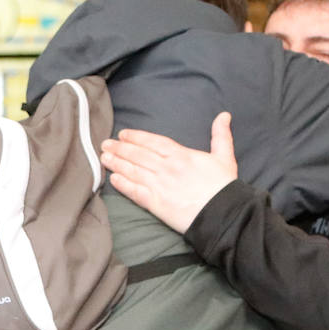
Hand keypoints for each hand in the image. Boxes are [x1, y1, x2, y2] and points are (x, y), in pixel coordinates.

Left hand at [99, 112, 237, 231]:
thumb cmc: (224, 187)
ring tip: (104, 158)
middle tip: (105, 144)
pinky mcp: (156, 204)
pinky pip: (135, 192)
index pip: (152, 142)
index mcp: (181, 155)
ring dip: (117, 163)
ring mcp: (159, 186)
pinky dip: (123, 185)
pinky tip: (113, 180)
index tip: (123, 134)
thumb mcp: (225, 157)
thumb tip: (224, 115)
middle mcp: (166, 168)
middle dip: (120, 148)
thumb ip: (220, 135)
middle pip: (138, 154)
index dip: (136, 137)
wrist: (222, 214)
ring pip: (133, 171)